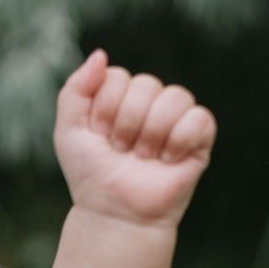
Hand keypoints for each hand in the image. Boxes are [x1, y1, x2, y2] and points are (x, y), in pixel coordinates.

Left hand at [54, 50, 215, 228]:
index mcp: (121, 96)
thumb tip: (101, 54)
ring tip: (143, 158)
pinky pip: (199, 118)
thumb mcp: (68, 132)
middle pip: (146, 84)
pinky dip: (179, 140)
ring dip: (152, 133)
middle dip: (126, 123)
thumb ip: (74, 90)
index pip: (117, 77)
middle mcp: (150, 103)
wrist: (114, 213)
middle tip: (121, 151)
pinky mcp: (199, 139)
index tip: (99, 136)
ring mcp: (175, 120)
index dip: (104, 109)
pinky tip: (167, 161)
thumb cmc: (91, 176)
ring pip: (174, 96)